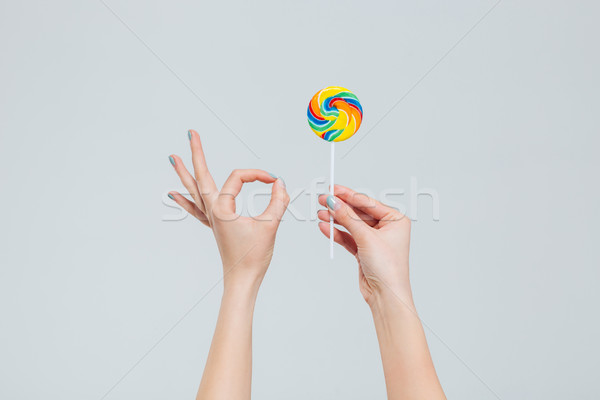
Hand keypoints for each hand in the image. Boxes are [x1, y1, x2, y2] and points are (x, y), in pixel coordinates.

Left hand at [168, 130, 289, 291]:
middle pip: (201, 175)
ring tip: (172, 157)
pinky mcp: (215, 227)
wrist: (243, 281)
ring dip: (184, 173)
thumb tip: (280, 184)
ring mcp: (211, 219)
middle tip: (191, 133)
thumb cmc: (253, 257)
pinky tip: (173, 194)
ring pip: (194, 190)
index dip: (257, 175)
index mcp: (222, 208)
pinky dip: (184, 199)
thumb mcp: (270, 226)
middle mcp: (212, 210)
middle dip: (196, 153)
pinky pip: (195, 208)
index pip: (238, 178)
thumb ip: (277, 202)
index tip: (274, 181)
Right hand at [318, 185, 411, 305]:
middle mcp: (386, 228)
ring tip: (321, 214)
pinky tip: (325, 227)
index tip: (333, 189)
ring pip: (351, 225)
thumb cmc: (388, 268)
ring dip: (336, 220)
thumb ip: (348, 218)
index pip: (368, 203)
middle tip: (323, 200)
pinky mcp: (364, 250)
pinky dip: (337, 233)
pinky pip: (348, 237)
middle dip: (340, 208)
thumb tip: (334, 202)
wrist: (385, 295)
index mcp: (395, 220)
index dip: (349, 195)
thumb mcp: (366, 237)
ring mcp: (374, 239)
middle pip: (358, 213)